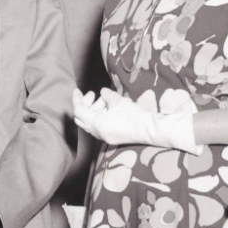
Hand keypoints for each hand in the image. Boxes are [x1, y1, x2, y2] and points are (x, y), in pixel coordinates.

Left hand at [73, 87, 200, 153]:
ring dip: (95, 109)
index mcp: (97, 125)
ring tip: (104, 99)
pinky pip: (100, 126)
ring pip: (92, 122)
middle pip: (83, 119)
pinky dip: (101, 116)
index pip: (79, 111)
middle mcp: (98, 133)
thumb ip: (107, 96)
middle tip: (92, 94)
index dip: (77, 99)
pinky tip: (109, 107)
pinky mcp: (112, 137)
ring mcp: (105, 137)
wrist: (150, 130)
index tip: (77, 90)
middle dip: (85, 105)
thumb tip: (103, 92)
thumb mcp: (118, 101)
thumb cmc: (134, 115)